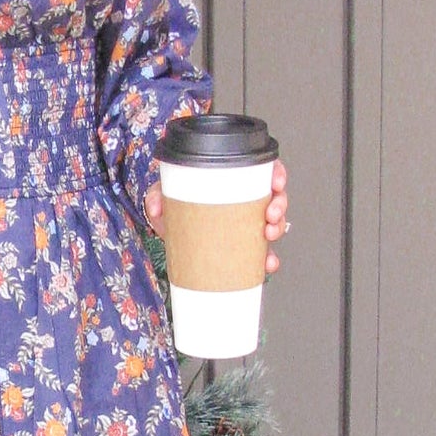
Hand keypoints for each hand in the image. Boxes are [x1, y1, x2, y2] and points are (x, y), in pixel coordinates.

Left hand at [143, 157, 289, 274]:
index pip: (265, 171)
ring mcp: (247, 224)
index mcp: (234, 181)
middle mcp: (245, 201)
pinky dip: (267, 259)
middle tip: (270, 215)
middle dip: (279, 206)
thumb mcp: (164, 193)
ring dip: (277, 229)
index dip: (277, 174)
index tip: (276, 182)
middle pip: (275, 198)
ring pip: (274, 224)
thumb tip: (156, 207)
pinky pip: (262, 252)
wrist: (170, 227)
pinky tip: (267, 264)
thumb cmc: (174, 203)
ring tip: (268, 235)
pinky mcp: (243, 247)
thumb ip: (157, 196)